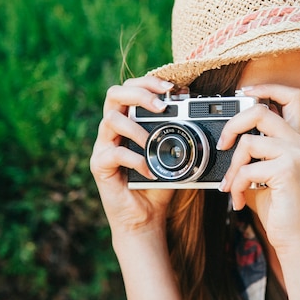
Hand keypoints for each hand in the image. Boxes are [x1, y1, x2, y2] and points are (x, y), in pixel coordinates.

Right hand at [90, 76, 175, 234]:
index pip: (131, 88)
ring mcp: (104, 146)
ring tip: (152, 142)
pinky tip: (149, 171)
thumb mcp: (175, 154)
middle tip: (161, 106)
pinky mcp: (100, 166)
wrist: (146, 217)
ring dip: (136, 128)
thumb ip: (181, 131)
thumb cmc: (160, 183)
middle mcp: (113, 129)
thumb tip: (199, 109)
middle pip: (114, 94)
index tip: (172, 88)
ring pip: (111, 119)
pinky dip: (136, 159)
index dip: (149, 82)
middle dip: (139, 93)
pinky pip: (114, 153)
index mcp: (129, 120)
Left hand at [218, 84, 299, 253]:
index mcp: (295, 138)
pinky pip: (247, 169)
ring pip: (248, 141)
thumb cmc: (277, 206)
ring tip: (231, 185)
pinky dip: (236, 186)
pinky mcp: (288, 170)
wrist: (295, 238)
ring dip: (232, 167)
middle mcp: (299, 141)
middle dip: (232, 125)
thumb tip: (224, 138)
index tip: (244, 93)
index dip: (267, 87)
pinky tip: (239, 200)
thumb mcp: (260, 173)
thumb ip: (250, 152)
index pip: (291, 96)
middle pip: (260, 110)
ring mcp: (296, 154)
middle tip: (223, 144)